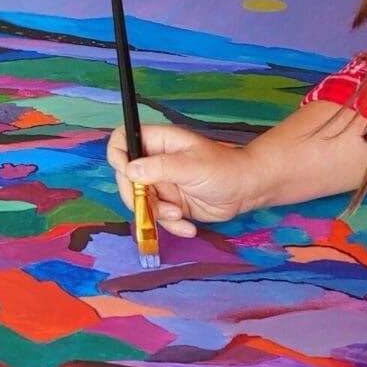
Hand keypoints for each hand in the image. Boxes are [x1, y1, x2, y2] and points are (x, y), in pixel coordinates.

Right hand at [106, 123, 261, 237]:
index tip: (127, 173)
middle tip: (150, 206)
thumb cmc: (224, 169)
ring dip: (156, 213)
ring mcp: (162, 183)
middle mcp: (156, 162)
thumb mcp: (191, 166)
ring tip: (179, 214)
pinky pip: (158, 217)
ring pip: (141, 201)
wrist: (247, 191)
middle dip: (136, 196)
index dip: (118, 154)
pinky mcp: (170, 203)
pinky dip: (171, 225)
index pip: (124, 139)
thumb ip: (159, 168)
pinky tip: (188, 227)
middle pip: (126, 177)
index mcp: (159, 143)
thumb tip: (129, 170)